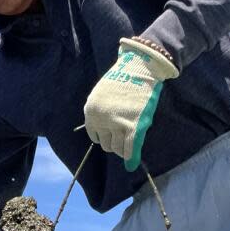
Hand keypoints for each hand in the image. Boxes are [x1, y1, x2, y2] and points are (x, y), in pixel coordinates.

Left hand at [83, 37, 178, 171]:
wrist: (139, 67)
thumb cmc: (122, 79)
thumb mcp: (102, 95)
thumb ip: (101, 114)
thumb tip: (106, 134)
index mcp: (91, 113)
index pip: (95, 136)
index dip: (105, 137)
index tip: (113, 136)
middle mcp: (101, 121)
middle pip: (106, 145)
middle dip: (115, 143)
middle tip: (125, 138)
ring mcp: (117, 125)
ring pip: (118, 149)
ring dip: (123, 149)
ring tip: (130, 143)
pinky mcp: (133, 127)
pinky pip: (131, 149)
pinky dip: (132, 158)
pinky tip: (132, 163)